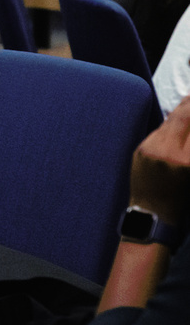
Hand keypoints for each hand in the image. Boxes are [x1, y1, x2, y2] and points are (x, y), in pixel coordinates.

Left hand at [129, 94, 189, 227]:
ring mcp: (151, 150)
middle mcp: (168, 153)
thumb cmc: (183, 200)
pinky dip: (170, 123)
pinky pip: (159, 131)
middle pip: (185, 117)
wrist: (153, 215)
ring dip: (183, 108)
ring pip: (170, 121)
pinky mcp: (140, 150)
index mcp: (188, 162)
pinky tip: (177, 117)